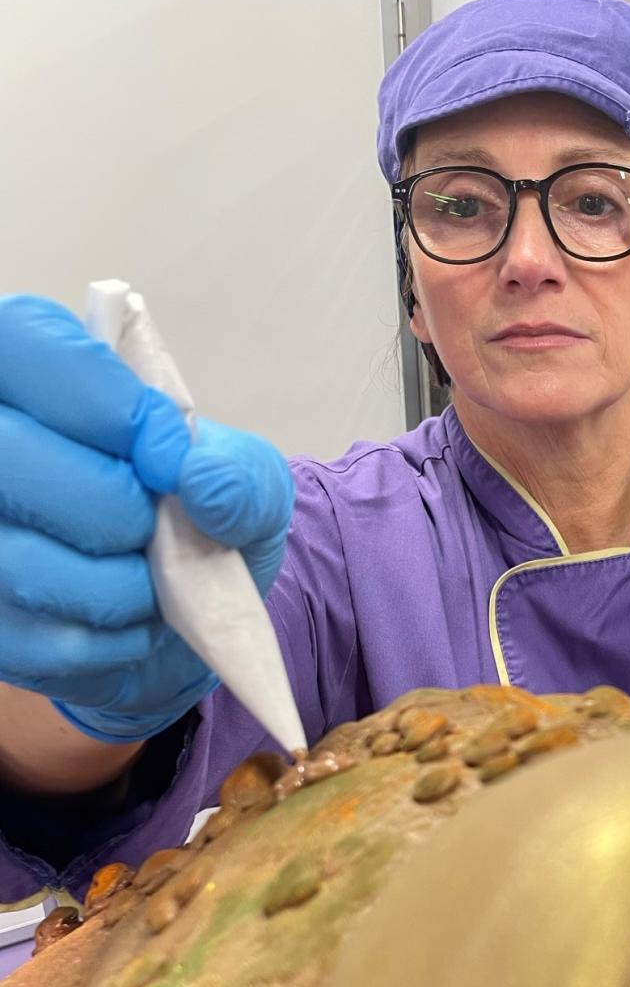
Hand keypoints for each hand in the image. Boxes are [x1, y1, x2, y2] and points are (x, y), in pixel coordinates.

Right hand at [0, 295, 293, 742]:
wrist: (194, 616)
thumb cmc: (201, 517)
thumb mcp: (248, 482)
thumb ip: (239, 472)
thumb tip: (202, 480)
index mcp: (34, 379)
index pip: (25, 344)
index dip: (102, 399)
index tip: (167, 451)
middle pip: (7, 454)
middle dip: (107, 502)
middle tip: (153, 526)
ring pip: (17, 560)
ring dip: (116, 585)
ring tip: (151, 582)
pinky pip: (40, 639)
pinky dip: (110, 642)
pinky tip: (132, 626)